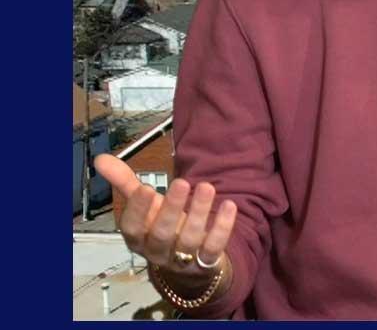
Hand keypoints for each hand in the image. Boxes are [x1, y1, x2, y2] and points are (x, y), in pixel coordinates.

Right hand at [94, 154, 236, 283]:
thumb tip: (100, 159)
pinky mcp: (206, 262)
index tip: (147, 187)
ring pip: (189, 238)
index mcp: (138, 238)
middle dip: (171, 208)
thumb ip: (125, 183)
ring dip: (198, 212)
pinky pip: (214, 246)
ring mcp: (182, 260)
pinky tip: (229, 205)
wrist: (187, 265)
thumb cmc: (160, 227)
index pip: (133, 227)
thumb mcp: (144, 207)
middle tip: (182, 182)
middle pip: (162, 234)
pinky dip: (222, 227)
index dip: (138, 209)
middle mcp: (157, 252)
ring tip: (207, 186)